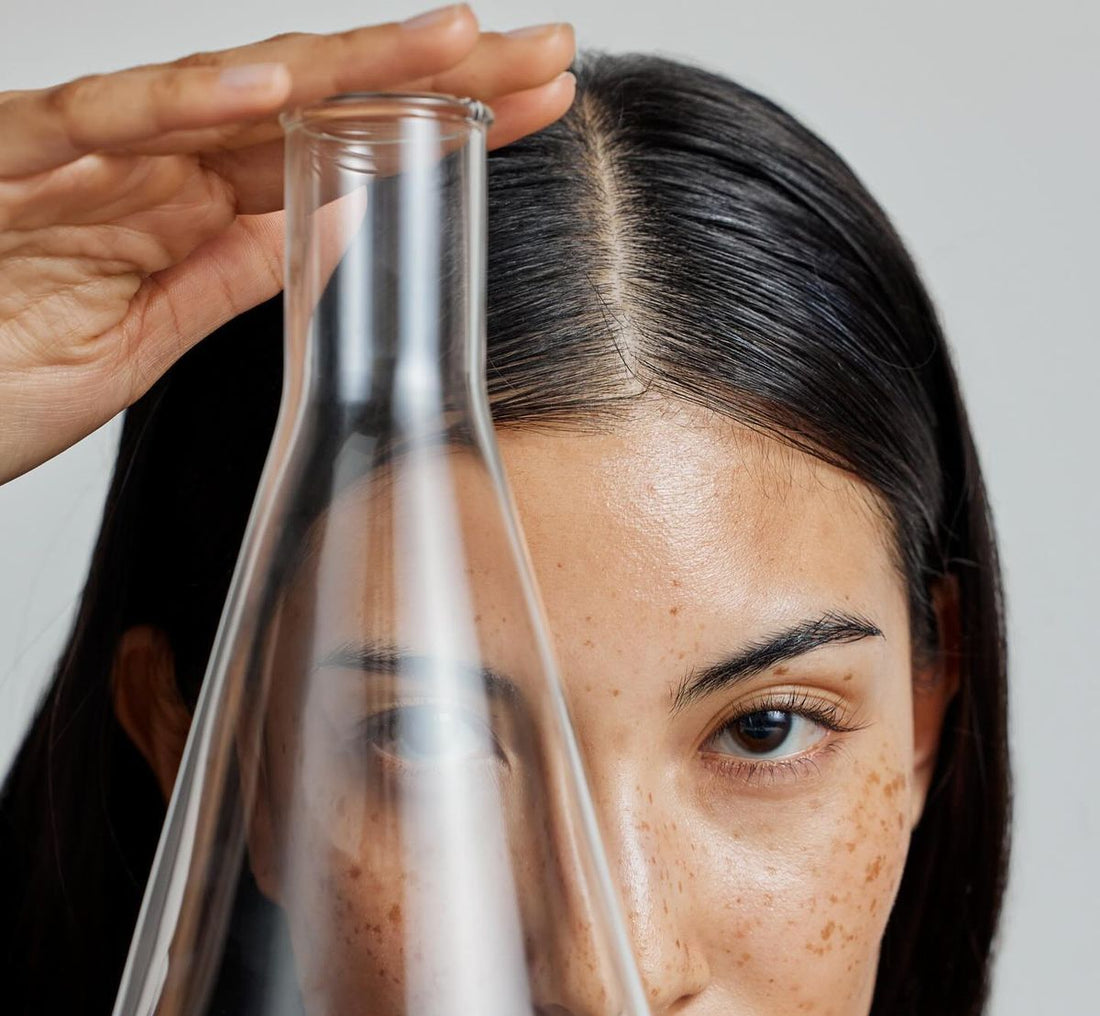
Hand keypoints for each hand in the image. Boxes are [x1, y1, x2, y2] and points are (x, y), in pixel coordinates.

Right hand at [0, 5, 575, 485]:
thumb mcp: (142, 343)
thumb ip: (228, 275)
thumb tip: (331, 228)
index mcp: (192, 207)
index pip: (341, 148)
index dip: (441, 124)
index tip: (541, 108)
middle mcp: (155, 166)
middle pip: (317, 100)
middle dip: (436, 74)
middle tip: (549, 51)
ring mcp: (90, 160)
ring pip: (232, 88)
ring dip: (351, 63)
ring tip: (461, 40)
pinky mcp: (13, 169)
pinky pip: (102, 123)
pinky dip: (184, 102)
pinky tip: (278, 86)